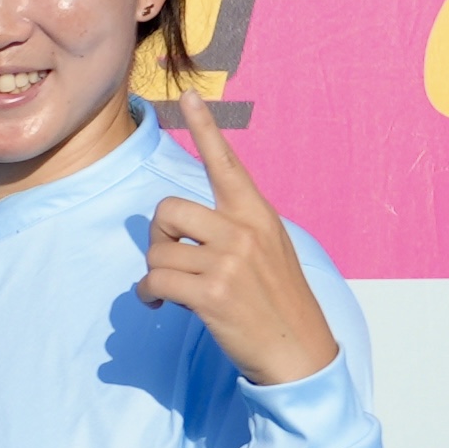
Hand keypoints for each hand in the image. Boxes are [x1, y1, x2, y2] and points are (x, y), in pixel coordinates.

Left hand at [139, 117, 337, 385]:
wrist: (299, 351)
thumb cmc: (277, 302)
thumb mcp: (268, 251)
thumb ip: (233, 230)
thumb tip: (182, 229)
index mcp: (256, 214)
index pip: (226, 163)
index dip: (205, 128)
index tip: (188, 96)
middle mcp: (243, 230)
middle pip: (167, 211)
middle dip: (157, 239)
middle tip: (170, 261)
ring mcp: (229, 260)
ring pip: (158, 252)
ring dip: (154, 273)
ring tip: (170, 290)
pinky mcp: (212, 293)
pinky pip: (156, 282)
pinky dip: (149, 296)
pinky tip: (162, 305)